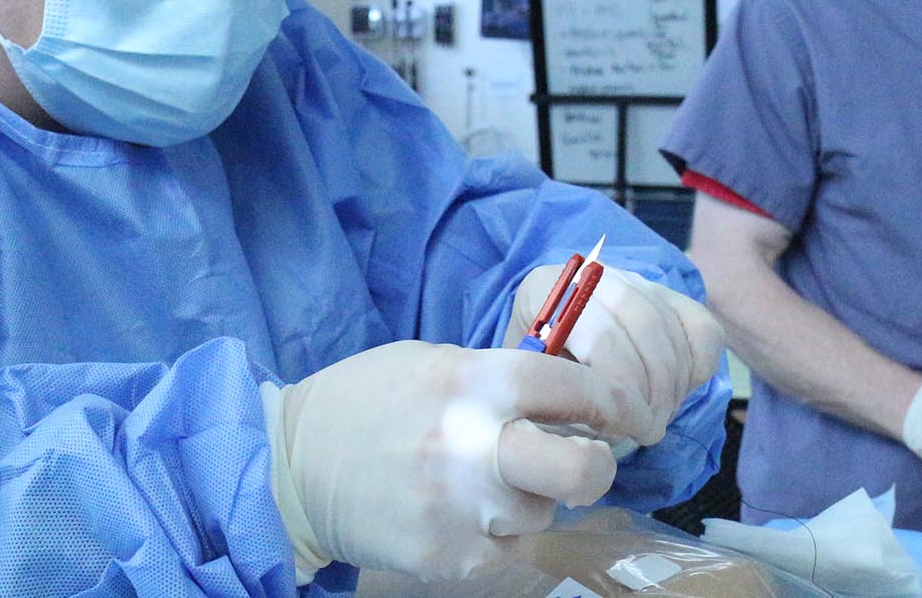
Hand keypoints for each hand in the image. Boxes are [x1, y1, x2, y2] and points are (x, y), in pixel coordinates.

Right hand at [259, 341, 646, 580]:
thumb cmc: (367, 404)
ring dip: (529, 499)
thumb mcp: (434, 364)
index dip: (615, 401)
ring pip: (542, 514)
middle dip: (597, 466)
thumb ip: (501, 379)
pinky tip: (456, 511)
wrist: (290, 467)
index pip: (574, 388)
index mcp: (470, 383)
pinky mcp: (446, 557)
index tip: (630, 414)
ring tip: (482, 481)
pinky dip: (495, 533)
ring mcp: (459, 509)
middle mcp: (470, 446)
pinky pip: (506, 549)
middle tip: (585, 461)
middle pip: (581, 471)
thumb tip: (574, 402)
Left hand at [510, 262, 724, 443]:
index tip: (623, 429)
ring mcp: (636, 281)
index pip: (598, 333)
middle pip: (642, 326)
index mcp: (545, 289)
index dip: (619, 387)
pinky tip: (676, 393)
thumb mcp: (532, 388)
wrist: (558, 355)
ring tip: (656, 420)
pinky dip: (698, 368)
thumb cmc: (539, 379)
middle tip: (646, 430)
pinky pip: (701, 329)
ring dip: (672, 386)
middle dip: (652, 390)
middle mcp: (594, 276)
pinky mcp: (671, 296)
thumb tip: (593, 420)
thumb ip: (554, 395)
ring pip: (671, 329)